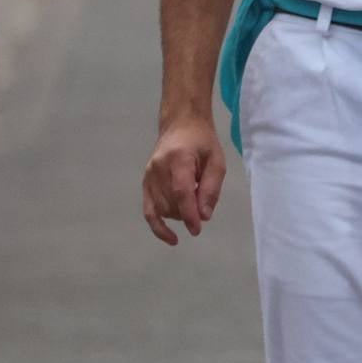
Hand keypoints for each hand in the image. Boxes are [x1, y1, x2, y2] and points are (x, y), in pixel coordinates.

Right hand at [142, 114, 227, 243]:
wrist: (181, 125)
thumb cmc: (203, 142)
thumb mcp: (216, 161)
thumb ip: (211, 189)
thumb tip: (204, 216)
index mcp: (178, 159)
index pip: (180, 192)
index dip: (188, 213)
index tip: (197, 229)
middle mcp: (158, 168)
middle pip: (171, 203)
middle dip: (188, 213)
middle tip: (203, 204)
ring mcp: (148, 175)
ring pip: (162, 208)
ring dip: (179, 214)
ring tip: (193, 200)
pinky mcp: (145, 182)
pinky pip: (148, 210)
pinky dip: (158, 225)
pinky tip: (170, 237)